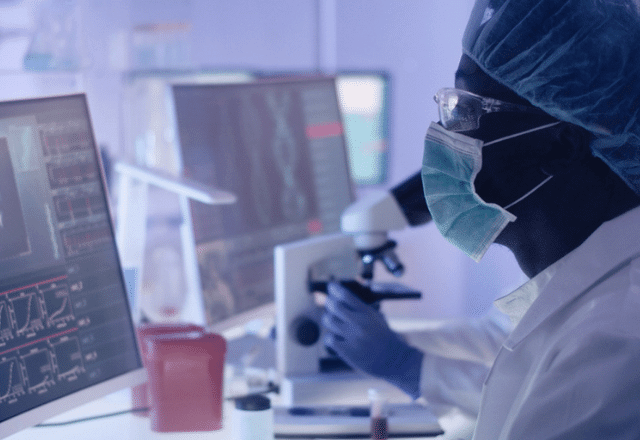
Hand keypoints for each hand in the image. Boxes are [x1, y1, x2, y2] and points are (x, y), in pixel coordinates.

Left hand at [322, 281, 422, 397]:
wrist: (393, 359)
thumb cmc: (382, 336)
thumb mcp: (376, 317)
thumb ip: (359, 307)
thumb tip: (339, 295)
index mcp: (367, 313)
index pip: (345, 295)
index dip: (335, 289)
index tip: (331, 287)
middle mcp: (359, 323)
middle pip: (334, 306)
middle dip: (329, 302)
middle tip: (329, 303)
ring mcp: (352, 337)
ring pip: (329, 321)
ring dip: (328, 319)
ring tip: (333, 321)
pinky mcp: (347, 351)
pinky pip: (329, 338)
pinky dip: (330, 336)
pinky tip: (336, 337)